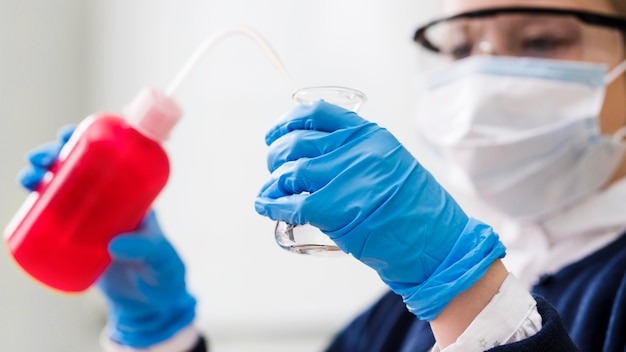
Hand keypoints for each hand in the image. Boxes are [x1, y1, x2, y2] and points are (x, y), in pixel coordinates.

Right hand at [17, 126, 196, 346]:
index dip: (91, 141)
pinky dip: (38, 207)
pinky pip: (55, 219)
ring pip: (64, 189)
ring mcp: (93, 222)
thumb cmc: (164, 275)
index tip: (70, 134)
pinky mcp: (78, 242)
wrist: (152, 306)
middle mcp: (112, 203)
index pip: (113, 159)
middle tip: (41, 158)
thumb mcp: (161, 258)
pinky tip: (26, 200)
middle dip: (57, 156)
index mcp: (136, 197)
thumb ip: (144, 249)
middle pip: (81, 169)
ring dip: (42, 177)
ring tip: (28, 177)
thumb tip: (114, 243)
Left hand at [255, 101, 505, 319]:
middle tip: (274, 166)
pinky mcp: (335, 209)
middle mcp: (356, 151)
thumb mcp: (391, 163)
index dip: (288, 121)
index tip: (276, 132)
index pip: (317, 113)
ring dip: (272, 182)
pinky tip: (266, 206)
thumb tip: (316, 153)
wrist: (435, 242)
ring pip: (290, 172)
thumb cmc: (414, 208)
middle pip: (296, 142)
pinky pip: (290, 204)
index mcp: (369, 135)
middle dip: (276, 154)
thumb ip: (358, 152)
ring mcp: (345, 178)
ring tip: (269, 191)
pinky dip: (272, 205)